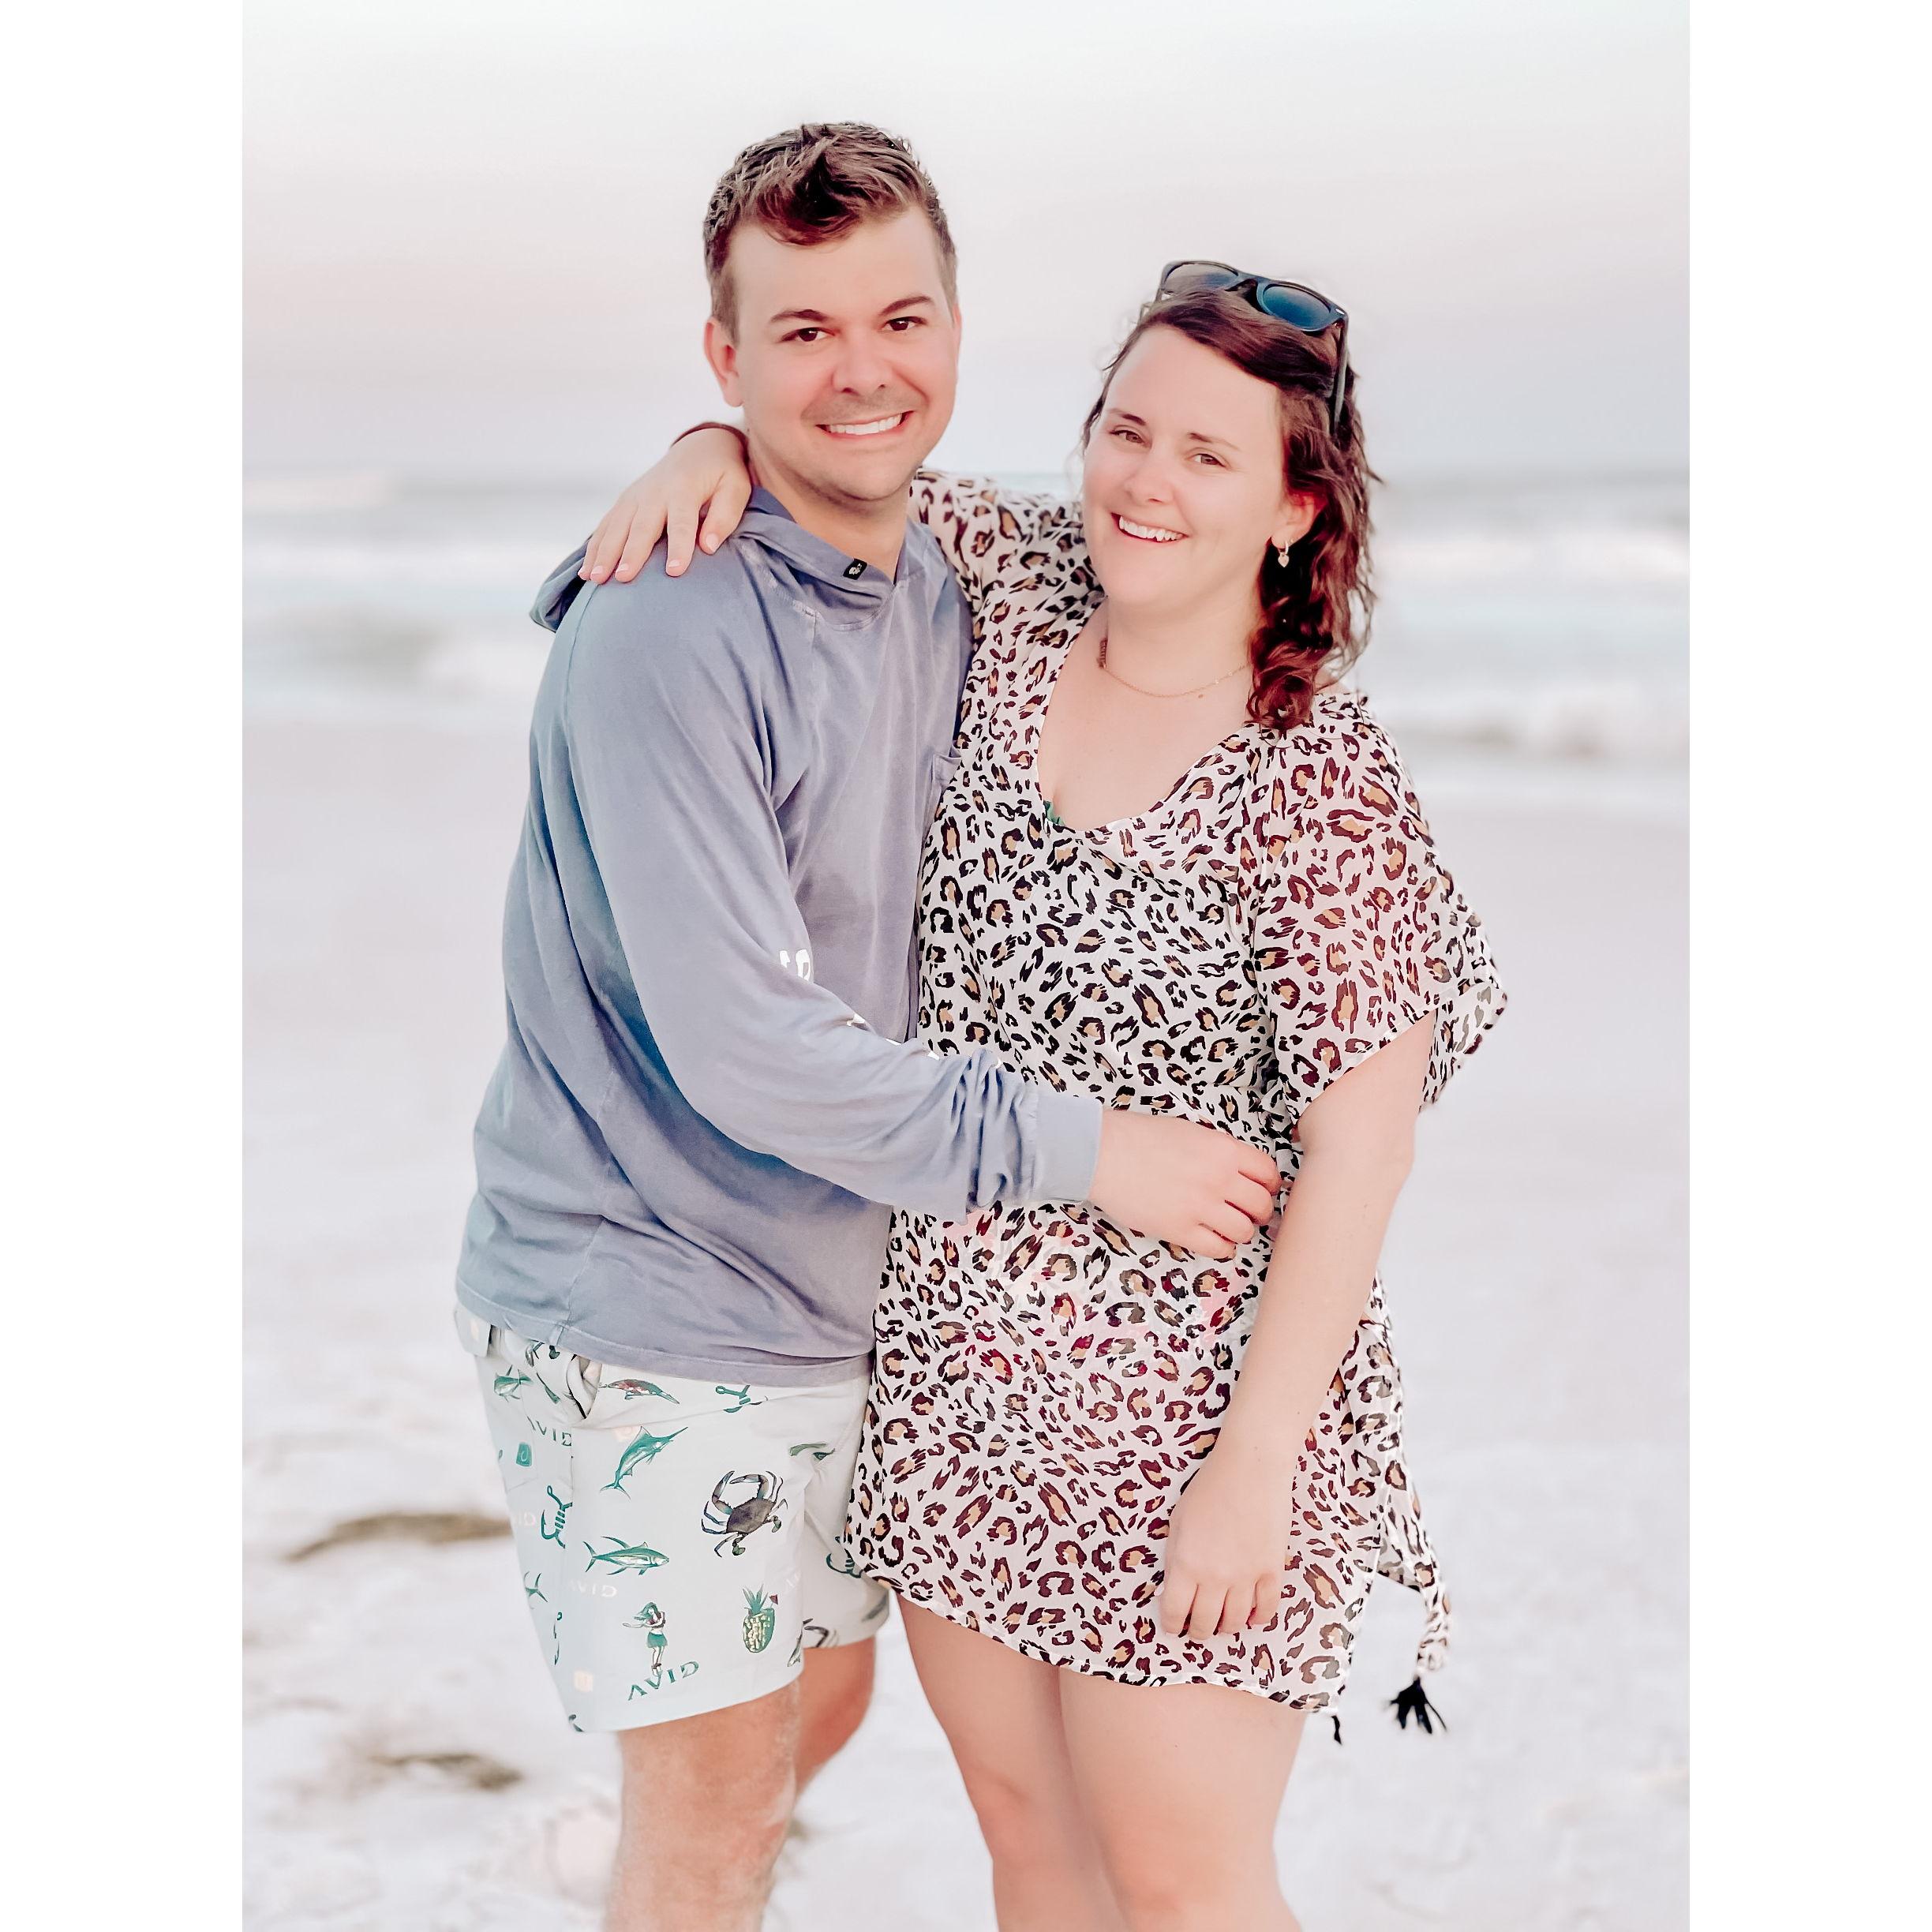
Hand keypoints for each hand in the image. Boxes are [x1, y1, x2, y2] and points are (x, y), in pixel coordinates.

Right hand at [580, 427, 753, 583]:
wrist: (699, 448)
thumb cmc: (722, 474)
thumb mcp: (735, 488)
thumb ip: (725, 516)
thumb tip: (709, 546)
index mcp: (684, 488)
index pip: (681, 522)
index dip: (679, 547)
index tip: (675, 572)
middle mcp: (655, 491)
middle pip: (641, 526)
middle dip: (631, 553)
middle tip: (622, 578)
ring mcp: (635, 496)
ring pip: (616, 527)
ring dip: (604, 553)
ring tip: (595, 579)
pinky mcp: (625, 502)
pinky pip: (606, 526)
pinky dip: (594, 548)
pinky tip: (586, 571)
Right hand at [1088, 1112, 1278, 1260]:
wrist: (1103, 1153)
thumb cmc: (1141, 1137)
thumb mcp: (1191, 1131)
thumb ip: (1220, 1152)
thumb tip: (1242, 1173)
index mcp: (1223, 1150)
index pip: (1268, 1173)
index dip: (1268, 1184)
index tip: (1262, 1190)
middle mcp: (1218, 1178)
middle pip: (1261, 1205)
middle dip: (1258, 1210)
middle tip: (1249, 1212)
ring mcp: (1200, 1206)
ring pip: (1244, 1230)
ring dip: (1241, 1230)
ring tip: (1229, 1226)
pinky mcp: (1180, 1230)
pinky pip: (1218, 1248)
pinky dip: (1222, 1246)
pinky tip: (1213, 1238)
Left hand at [1158, 1433, 1295, 1640]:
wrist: (1251, 1468)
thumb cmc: (1209, 1488)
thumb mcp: (1178, 1521)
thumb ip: (1175, 1557)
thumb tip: (1174, 1586)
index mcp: (1185, 1563)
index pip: (1174, 1611)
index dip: (1171, 1624)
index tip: (1172, 1626)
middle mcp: (1214, 1576)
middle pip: (1205, 1623)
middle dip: (1198, 1631)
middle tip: (1196, 1629)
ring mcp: (1246, 1576)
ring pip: (1235, 1621)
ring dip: (1226, 1627)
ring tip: (1222, 1623)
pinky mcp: (1272, 1570)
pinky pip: (1266, 1609)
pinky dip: (1257, 1618)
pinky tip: (1250, 1616)